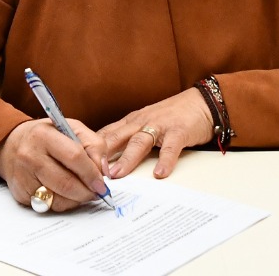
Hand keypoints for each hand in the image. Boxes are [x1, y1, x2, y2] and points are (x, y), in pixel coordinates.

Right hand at [0, 118, 108, 212]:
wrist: (11, 144)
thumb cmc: (47, 136)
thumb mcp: (71, 128)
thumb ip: (94, 144)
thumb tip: (104, 172)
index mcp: (44, 135)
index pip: (75, 157)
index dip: (92, 173)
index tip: (103, 183)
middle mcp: (30, 156)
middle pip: (67, 183)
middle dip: (87, 192)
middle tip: (97, 193)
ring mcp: (23, 176)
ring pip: (59, 199)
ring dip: (77, 200)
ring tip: (83, 192)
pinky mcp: (20, 193)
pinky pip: (49, 206)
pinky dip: (63, 203)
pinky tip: (65, 193)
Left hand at [97, 88, 213, 179]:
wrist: (201, 103)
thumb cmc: (171, 117)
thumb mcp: (144, 124)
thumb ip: (127, 139)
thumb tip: (105, 160)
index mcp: (130, 122)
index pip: (105, 135)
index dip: (90, 149)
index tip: (77, 163)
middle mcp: (141, 122)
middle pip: (116, 137)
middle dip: (101, 154)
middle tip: (89, 171)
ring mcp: (160, 126)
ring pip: (139, 142)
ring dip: (127, 158)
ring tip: (117, 175)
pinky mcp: (179, 131)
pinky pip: (170, 147)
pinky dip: (164, 160)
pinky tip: (159, 173)